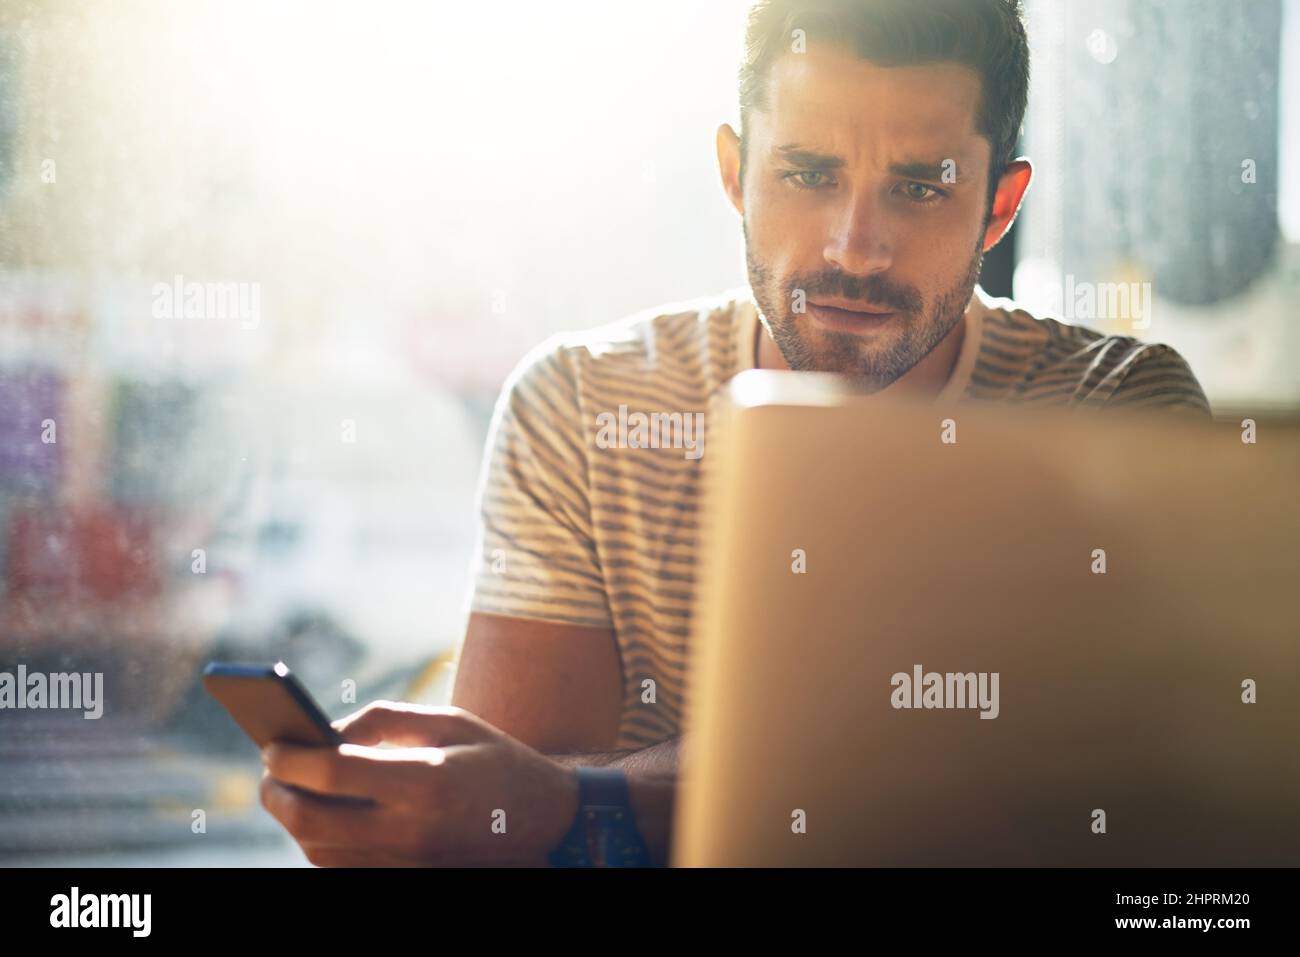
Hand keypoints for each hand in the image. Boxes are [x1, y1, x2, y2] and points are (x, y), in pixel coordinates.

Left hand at [260, 701, 578, 866]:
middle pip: (312, 820)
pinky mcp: (407, 878)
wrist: (548, 821)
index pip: (333, 774)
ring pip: (319, 850)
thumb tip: (325, 732)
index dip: (291, 757)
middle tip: (269, 770)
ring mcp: (408, 862)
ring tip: (288, 789)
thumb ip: (384, 719)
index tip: (272, 744)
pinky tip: (318, 815)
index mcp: (427, 780)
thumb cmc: (497, 760)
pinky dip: (318, 842)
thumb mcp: (450, 721)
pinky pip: (342, 867)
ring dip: (292, 819)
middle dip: (277, 793)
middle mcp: (412, 829)